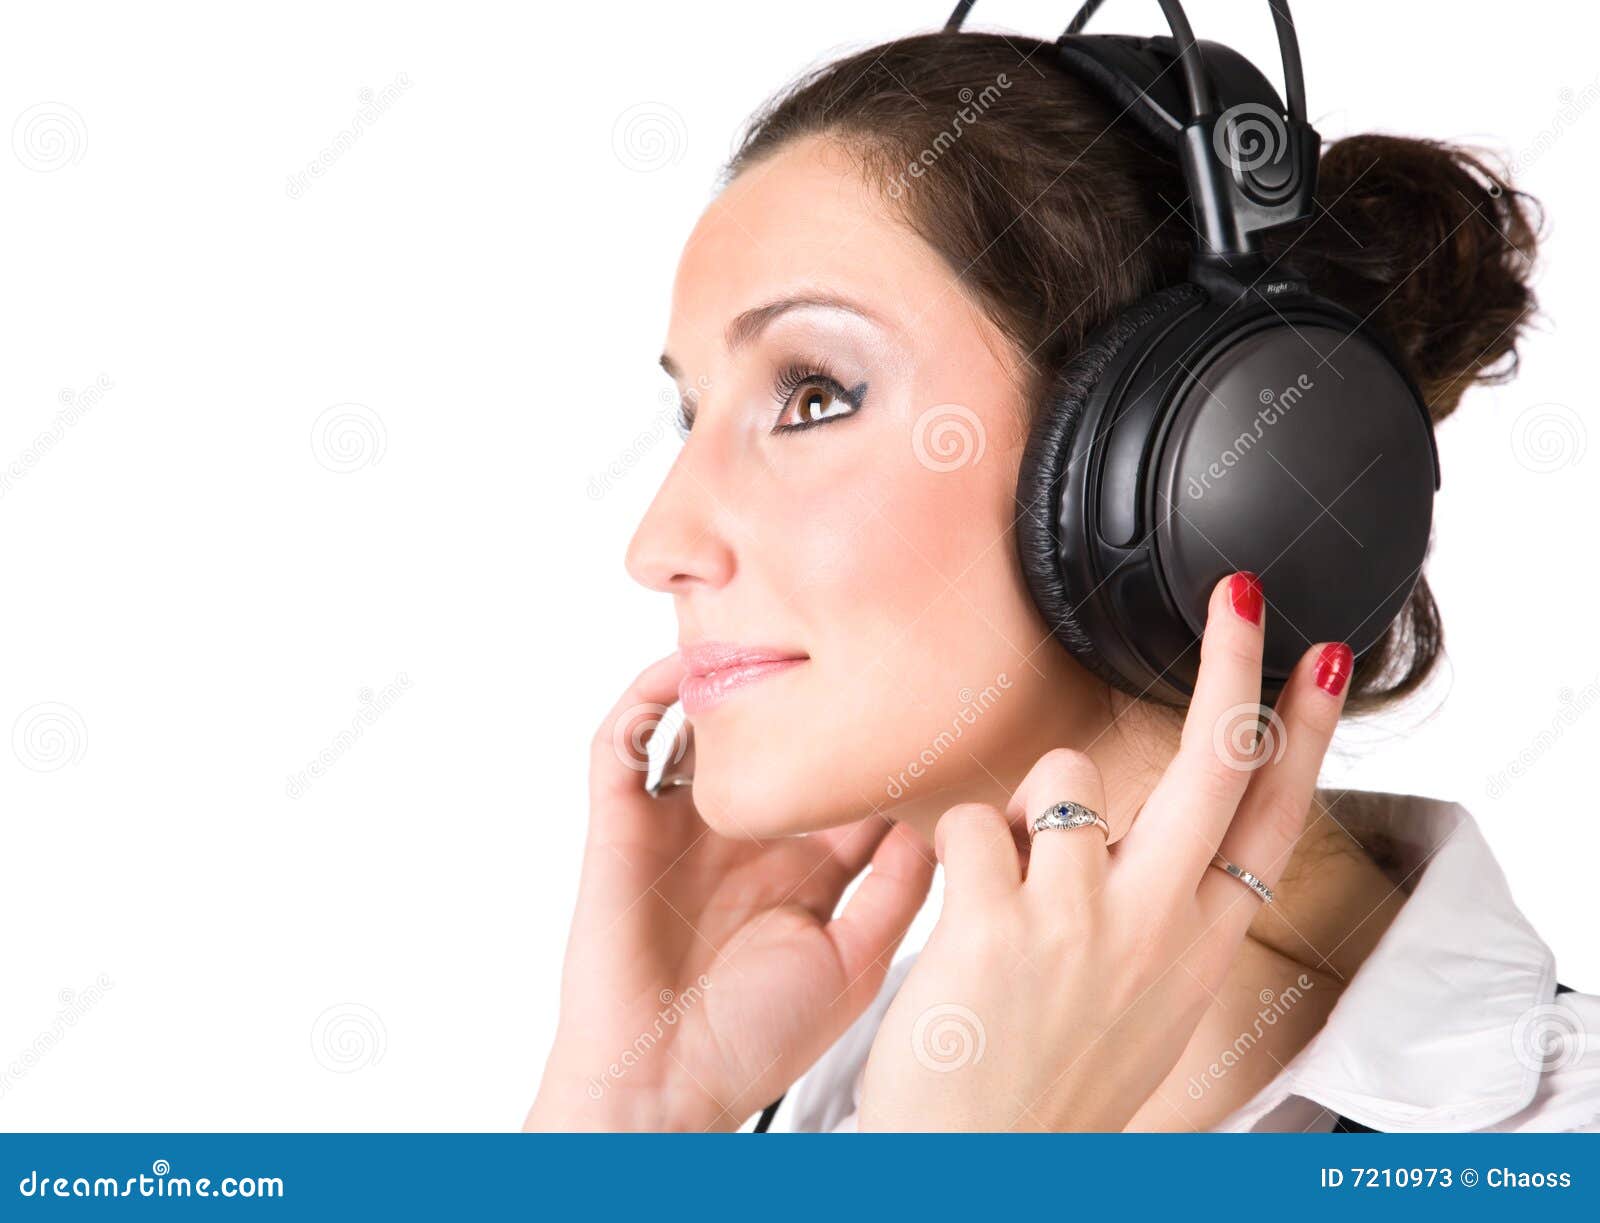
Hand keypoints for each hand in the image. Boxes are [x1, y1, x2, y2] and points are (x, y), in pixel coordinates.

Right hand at [526, 653, 934, 1131]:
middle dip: (802, 691)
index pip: (844, 783)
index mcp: (803, 867)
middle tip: (841, 637)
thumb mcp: (855, 961)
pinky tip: (677, 672)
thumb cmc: (756, 1040)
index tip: (918, 694)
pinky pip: (622, 745)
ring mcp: (680, 826)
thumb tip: (944, 816)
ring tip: (751, 634)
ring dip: (718, 683)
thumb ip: (898, 890)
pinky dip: (643, 701)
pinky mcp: (622, 826)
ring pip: (697, 729)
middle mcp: (745, 837)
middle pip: (775, 742)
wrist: (665, 1086)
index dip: (875, 741)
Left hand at [856, 572, 1350, 1130]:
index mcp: (1199, 947)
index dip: (1306, 734)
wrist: (980, 1165)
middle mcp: (1157, 924)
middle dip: (1232, 667)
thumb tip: (1147, 829)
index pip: (1276, 819)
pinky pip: (976, 823)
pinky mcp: (1002, 921)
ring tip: (1010, 887)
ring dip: (1025, 811)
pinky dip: (960, 851)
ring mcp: (1083, 919)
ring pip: (1061, 781)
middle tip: (1239, 599)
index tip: (1322, 665)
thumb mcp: (1147, 1004)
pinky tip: (963, 909)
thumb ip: (1162, 914)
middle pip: (1215, 765)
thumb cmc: (1053, 1080)